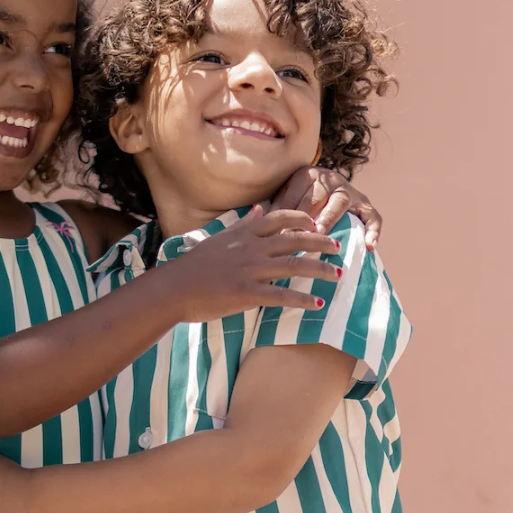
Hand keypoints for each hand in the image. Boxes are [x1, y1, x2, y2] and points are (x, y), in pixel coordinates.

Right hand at [176, 207, 341, 321]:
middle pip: (296, 240)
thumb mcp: (218, 239)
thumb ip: (243, 225)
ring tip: (338, 275)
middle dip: (321, 242)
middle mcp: (252, 248)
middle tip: (338, 247)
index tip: (315, 223)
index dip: (302, 219)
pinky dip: (303, 300)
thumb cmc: (192, 267)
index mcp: (244, 234)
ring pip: (295, 265)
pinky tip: (318, 304)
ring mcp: (250, 270)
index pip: (281, 218)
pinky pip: (282, 296)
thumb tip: (258, 209)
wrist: (173, 288)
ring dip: (321, 270)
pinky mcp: (247, 293)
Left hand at [274, 168, 381, 249]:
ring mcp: (349, 192)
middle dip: (305, 217)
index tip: (275, 235)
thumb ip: (275, 210)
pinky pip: (373, 217)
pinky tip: (369, 246)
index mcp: (306, 175)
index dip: (285, 215)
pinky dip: (373, 231)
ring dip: (329, 219)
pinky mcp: (365, 205)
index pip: (293, 195)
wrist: (325, 189)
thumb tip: (260, 224)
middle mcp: (329, 180)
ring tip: (321, 236)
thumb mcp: (284, 199)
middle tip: (295, 237)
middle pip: (317, 196)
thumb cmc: (298, 200)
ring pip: (340, 203)